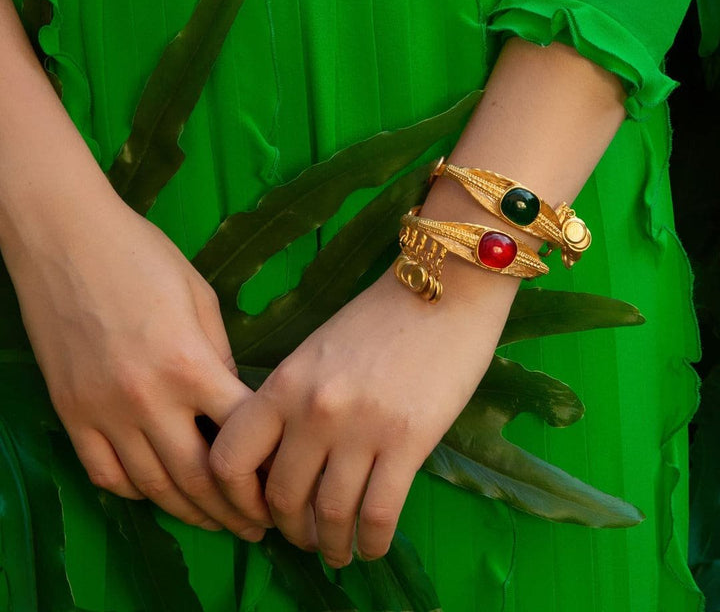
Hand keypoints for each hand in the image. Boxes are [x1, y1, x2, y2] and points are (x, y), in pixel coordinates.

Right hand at [5, 193, 264, 539]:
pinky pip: (104, 473)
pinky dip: (135, 491)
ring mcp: (103, 412)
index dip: (267, 464)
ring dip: (189, 511)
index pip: (241, 434)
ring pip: (152, 485)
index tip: (284, 477)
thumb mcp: (201, 298)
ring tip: (216, 522)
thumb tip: (231, 397)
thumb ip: (219, 355)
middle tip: (258, 526)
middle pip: (199, 476)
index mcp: (190, 365)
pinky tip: (157, 493)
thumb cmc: (143, 258)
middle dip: (234, 509)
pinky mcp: (70, 414)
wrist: (67, 240)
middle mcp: (147, 400)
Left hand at [209, 265, 519, 564]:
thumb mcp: (317, 350)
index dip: (234, 498)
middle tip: (304, 536)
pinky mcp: (408, 440)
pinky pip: (379, 513)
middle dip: (290, 529)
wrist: (442, 289)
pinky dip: (371, 542)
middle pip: (282, 496)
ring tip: (337, 551)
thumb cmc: (379, 317)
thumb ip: (293, 399)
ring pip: (330, 513)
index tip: (254, 510)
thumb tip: (284, 458)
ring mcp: (360, 427)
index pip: (230, 456)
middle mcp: (313, 409)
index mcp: (284, 382)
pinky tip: (372, 546)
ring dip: (330, 545)